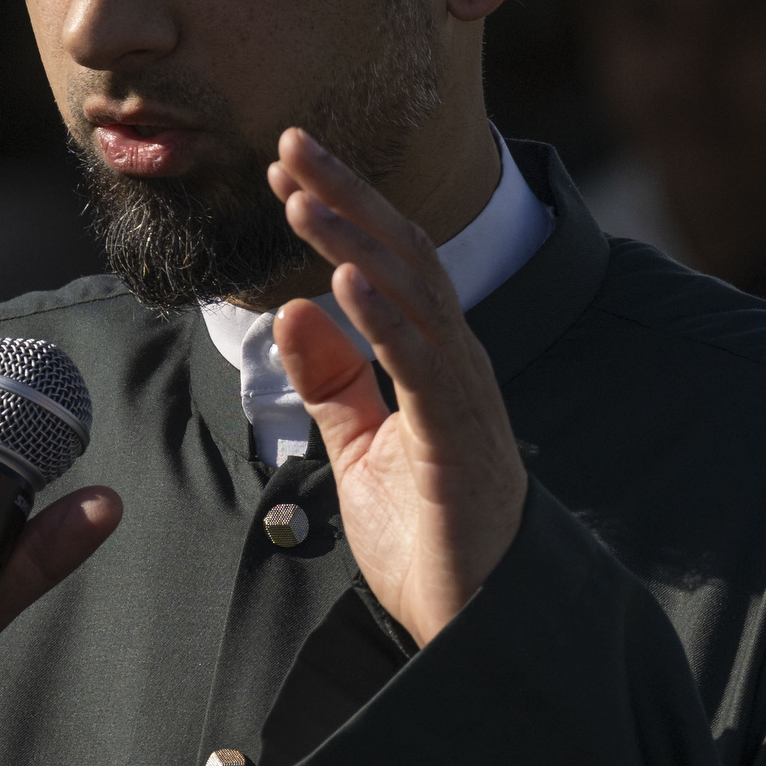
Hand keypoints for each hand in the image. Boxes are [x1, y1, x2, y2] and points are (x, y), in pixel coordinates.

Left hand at [268, 128, 527, 644]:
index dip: (343, 208)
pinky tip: (344, 279)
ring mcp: (463, 399)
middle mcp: (456, 364)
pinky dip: (383, 316)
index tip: (288, 166)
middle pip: (405, 255)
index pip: (389, 263)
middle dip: (346, 195)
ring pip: (413, 296)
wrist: (477, 623)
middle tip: (290, 143)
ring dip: (352, 240)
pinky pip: (423, 365)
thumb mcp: (361, 449)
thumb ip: (333, 382)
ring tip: (301, 198)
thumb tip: (294, 310)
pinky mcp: (458, 442)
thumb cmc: (431, 539)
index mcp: (433, 361)